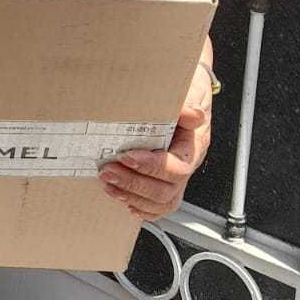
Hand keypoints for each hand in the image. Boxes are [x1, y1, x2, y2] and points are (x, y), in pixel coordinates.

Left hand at [97, 61, 213, 222]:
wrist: (188, 97)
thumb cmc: (187, 96)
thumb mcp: (190, 93)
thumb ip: (188, 104)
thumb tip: (191, 113)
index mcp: (193, 147)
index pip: (177, 168)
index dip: (152, 167)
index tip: (127, 156)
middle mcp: (185, 166)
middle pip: (166, 191)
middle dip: (134, 184)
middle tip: (108, 171)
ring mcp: (174, 178)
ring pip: (159, 202)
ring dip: (131, 196)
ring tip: (107, 183)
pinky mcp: (162, 183)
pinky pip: (155, 207)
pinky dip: (137, 206)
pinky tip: (120, 196)